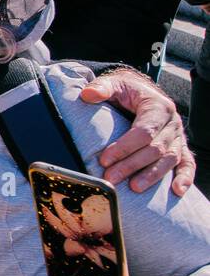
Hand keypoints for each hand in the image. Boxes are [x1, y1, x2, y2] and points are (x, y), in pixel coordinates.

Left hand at [80, 69, 194, 195]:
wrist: (140, 92)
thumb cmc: (126, 91)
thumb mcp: (114, 84)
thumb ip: (102, 88)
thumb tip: (88, 95)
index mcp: (158, 107)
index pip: (144, 131)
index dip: (124, 147)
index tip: (104, 160)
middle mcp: (172, 123)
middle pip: (155, 149)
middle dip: (132, 165)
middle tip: (111, 178)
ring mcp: (177, 137)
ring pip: (170, 159)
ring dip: (152, 175)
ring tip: (134, 188)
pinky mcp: (180, 147)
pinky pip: (187, 163)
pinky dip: (185, 177)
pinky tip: (176, 191)